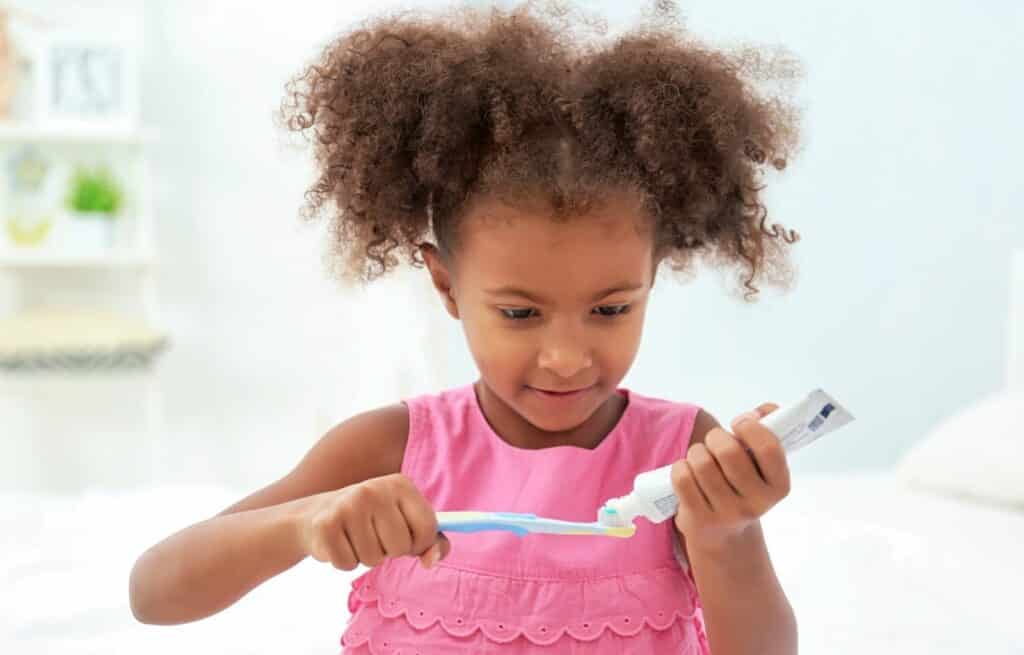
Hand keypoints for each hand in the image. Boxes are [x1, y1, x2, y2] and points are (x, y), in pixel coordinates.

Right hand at [298, 473, 449, 570]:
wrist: (318, 513)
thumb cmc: (372, 521)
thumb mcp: (406, 522)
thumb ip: (431, 541)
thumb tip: (431, 560)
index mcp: (401, 484)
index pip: (427, 528)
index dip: (419, 543)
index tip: (407, 538)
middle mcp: (375, 489)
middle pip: (401, 546)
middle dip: (390, 551)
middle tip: (375, 536)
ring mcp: (349, 504)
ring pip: (373, 559)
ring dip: (366, 557)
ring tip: (356, 538)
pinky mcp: (326, 524)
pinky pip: (347, 564)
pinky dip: (345, 562)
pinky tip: (340, 542)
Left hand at [671, 404, 790, 551]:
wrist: (724, 534)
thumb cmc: (742, 484)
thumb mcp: (761, 464)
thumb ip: (770, 428)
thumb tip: (765, 410)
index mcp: (778, 486)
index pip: (769, 448)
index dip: (751, 428)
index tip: (739, 424)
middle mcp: (756, 504)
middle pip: (728, 452)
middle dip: (716, 437)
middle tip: (715, 441)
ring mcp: (727, 514)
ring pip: (702, 462)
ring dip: (697, 452)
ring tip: (701, 458)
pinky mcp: (699, 519)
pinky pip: (682, 478)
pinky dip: (681, 467)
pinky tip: (688, 472)